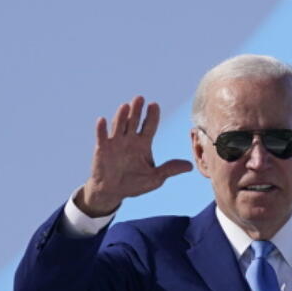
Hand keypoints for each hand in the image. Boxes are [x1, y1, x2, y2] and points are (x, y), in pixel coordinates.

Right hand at [76, 96, 192, 216]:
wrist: (114, 191)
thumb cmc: (135, 184)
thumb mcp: (155, 178)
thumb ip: (170, 169)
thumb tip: (190, 166)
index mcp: (143, 144)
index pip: (149, 126)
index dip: (152, 116)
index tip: (154, 105)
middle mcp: (129, 140)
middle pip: (134, 122)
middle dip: (137, 110)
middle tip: (140, 98)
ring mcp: (115, 143)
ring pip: (119, 126)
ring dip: (121, 116)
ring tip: (125, 106)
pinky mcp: (102, 149)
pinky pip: (101, 137)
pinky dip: (101, 129)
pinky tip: (102, 120)